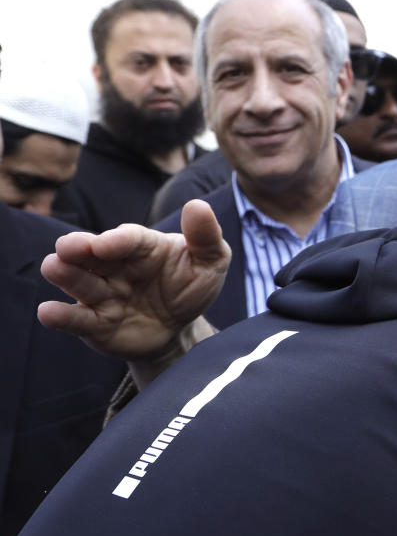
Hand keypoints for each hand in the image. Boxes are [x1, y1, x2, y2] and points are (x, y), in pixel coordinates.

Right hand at [37, 199, 229, 361]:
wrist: (182, 329)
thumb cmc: (191, 287)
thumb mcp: (210, 262)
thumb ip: (205, 237)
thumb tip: (199, 206)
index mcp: (141, 246)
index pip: (127, 239)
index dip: (116, 241)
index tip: (105, 244)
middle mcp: (114, 266)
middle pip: (91, 254)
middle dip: (78, 249)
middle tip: (67, 248)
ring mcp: (102, 294)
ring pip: (79, 282)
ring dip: (65, 275)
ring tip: (54, 268)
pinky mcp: (94, 324)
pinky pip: (77, 319)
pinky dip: (62, 315)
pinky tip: (48, 312)